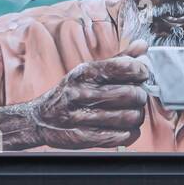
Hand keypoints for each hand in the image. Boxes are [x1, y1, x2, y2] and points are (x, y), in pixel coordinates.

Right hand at [32, 40, 149, 149]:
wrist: (41, 118)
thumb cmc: (71, 93)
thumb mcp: (88, 71)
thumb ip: (118, 59)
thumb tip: (142, 46)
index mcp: (85, 73)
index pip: (126, 67)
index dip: (141, 71)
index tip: (142, 75)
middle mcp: (82, 93)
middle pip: (132, 94)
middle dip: (140, 96)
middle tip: (137, 97)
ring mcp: (82, 117)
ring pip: (130, 117)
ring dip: (137, 115)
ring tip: (131, 113)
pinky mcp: (85, 137)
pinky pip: (122, 136)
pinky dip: (130, 133)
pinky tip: (125, 128)